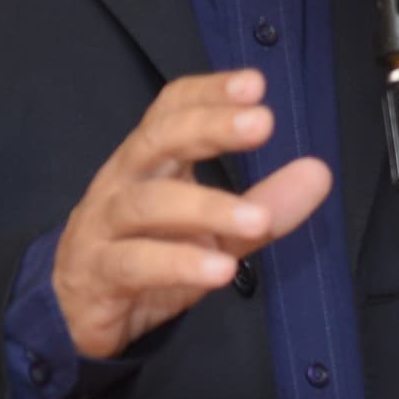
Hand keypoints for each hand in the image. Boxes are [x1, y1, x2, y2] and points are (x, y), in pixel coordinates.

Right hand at [52, 70, 331, 360]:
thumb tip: (318, 172)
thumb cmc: (148, 258)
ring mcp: (102, 227)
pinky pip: (134, 264)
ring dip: (206, 208)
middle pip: (156, 140)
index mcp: (150, 162)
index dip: (209, 92)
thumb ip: (264, 206)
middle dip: (208, 127)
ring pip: (147, 205)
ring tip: (257, 220)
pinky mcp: (95, 275)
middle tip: (262, 123)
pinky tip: (221, 270)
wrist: (79, 314)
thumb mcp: (215, 235)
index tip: (256, 84)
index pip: (170, 109)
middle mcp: (121, 182)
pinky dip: (178, 264)